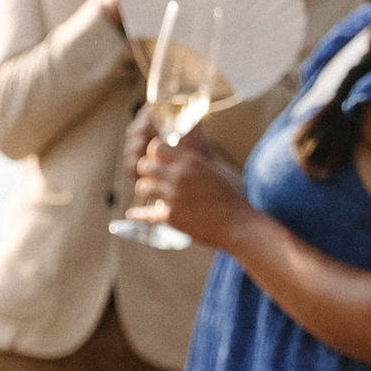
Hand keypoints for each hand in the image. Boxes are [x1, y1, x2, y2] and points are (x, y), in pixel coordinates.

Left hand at [127, 119, 247, 247]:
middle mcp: (179, 176)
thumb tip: (178, 155)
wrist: (237, 224)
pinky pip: (147, 214)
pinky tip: (132, 214)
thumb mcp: (212, 170)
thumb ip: (192, 163)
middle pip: (144, 165)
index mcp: (190, 161)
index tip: (158, 160)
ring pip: (142, 186)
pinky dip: (139, 215)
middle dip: (146, 170)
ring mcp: (173, 197)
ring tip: (151, 192)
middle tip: (152, 177)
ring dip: (146, 189)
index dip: (154, 153)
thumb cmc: (229, 197)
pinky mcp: (171, 217)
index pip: (156, 147)